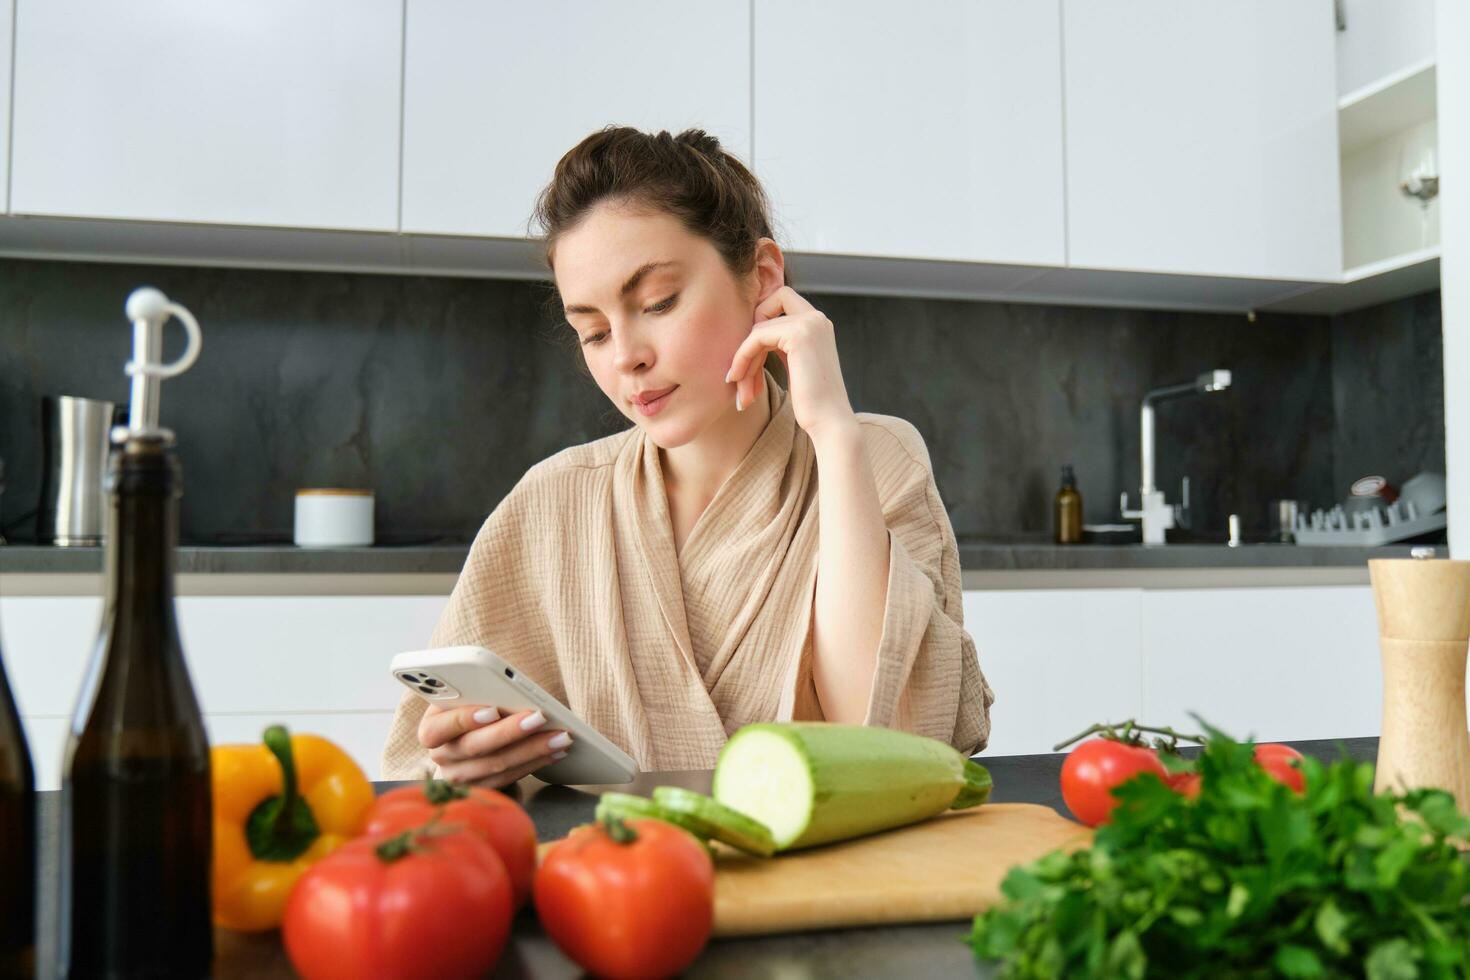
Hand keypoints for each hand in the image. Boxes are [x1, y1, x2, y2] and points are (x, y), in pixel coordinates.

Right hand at [418, 702, 572, 789]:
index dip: (465, 719)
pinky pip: (511, 778)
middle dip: (511, 731)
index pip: (439, 728)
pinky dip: (536, 763)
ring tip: (560, 735)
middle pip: (475, 747)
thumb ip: (475, 694)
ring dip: (533, 750)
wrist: (469, 736)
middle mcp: (441, 757)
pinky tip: (556, 751)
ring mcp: (460, 778)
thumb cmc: (471, 707)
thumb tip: (506, 689)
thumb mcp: (465, 697)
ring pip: (498, 765)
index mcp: (430, 729)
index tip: (493, 709)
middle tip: (539, 717)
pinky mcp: (482, 790)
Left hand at [724, 286, 856, 443]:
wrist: (829, 423)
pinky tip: (738, 380)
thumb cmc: (811, 404)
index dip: (759, 322)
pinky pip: (756, 337)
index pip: (779, 301)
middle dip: (749, 338)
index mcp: (818, 324)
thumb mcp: (794, 365)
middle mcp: (817, 318)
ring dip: (742, 359)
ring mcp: (810, 323)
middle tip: (739, 375)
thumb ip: (780, 345)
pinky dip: (742, 358)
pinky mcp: (799, 334)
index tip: (750, 358)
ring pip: (758, 328)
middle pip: (766, 308)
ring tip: (740, 390)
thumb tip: (750, 334)